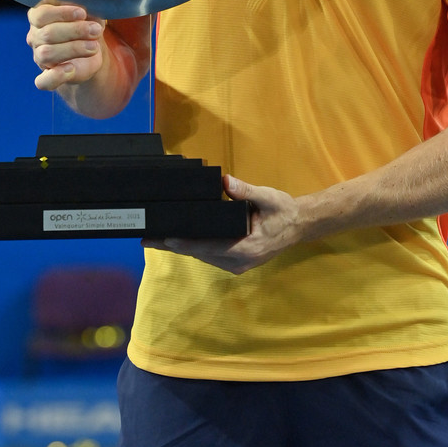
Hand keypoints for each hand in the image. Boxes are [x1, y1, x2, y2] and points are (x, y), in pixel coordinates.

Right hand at [26, 0, 105, 91]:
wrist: (92, 50)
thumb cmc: (86, 24)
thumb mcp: (88, 13)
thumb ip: (86, 8)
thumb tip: (92, 4)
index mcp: (40, 17)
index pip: (41, 14)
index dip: (61, 13)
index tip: (82, 13)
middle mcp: (35, 36)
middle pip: (47, 34)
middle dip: (75, 31)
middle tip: (96, 30)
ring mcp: (39, 57)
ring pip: (47, 54)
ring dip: (74, 49)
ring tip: (94, 47)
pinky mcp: (47, 76)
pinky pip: (42, 81)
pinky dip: (56, 76)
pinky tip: (72, 68)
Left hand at [142, 175, 303, 273]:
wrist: (299, 225)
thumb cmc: (283, 211)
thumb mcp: (267, 197)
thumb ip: (246, 191)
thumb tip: (226, 182)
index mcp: (247, 248)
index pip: (210, 246)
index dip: (187, 244)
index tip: (167, 239)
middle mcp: (240, 261)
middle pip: (201, 254)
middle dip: (175, 246)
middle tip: (148, 239)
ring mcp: (238, 265)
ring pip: (203, 257)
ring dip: (182, 249)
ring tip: (157, 240)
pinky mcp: (237, 262)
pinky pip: (210, 256)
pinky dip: (194, 249)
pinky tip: (179, 241)